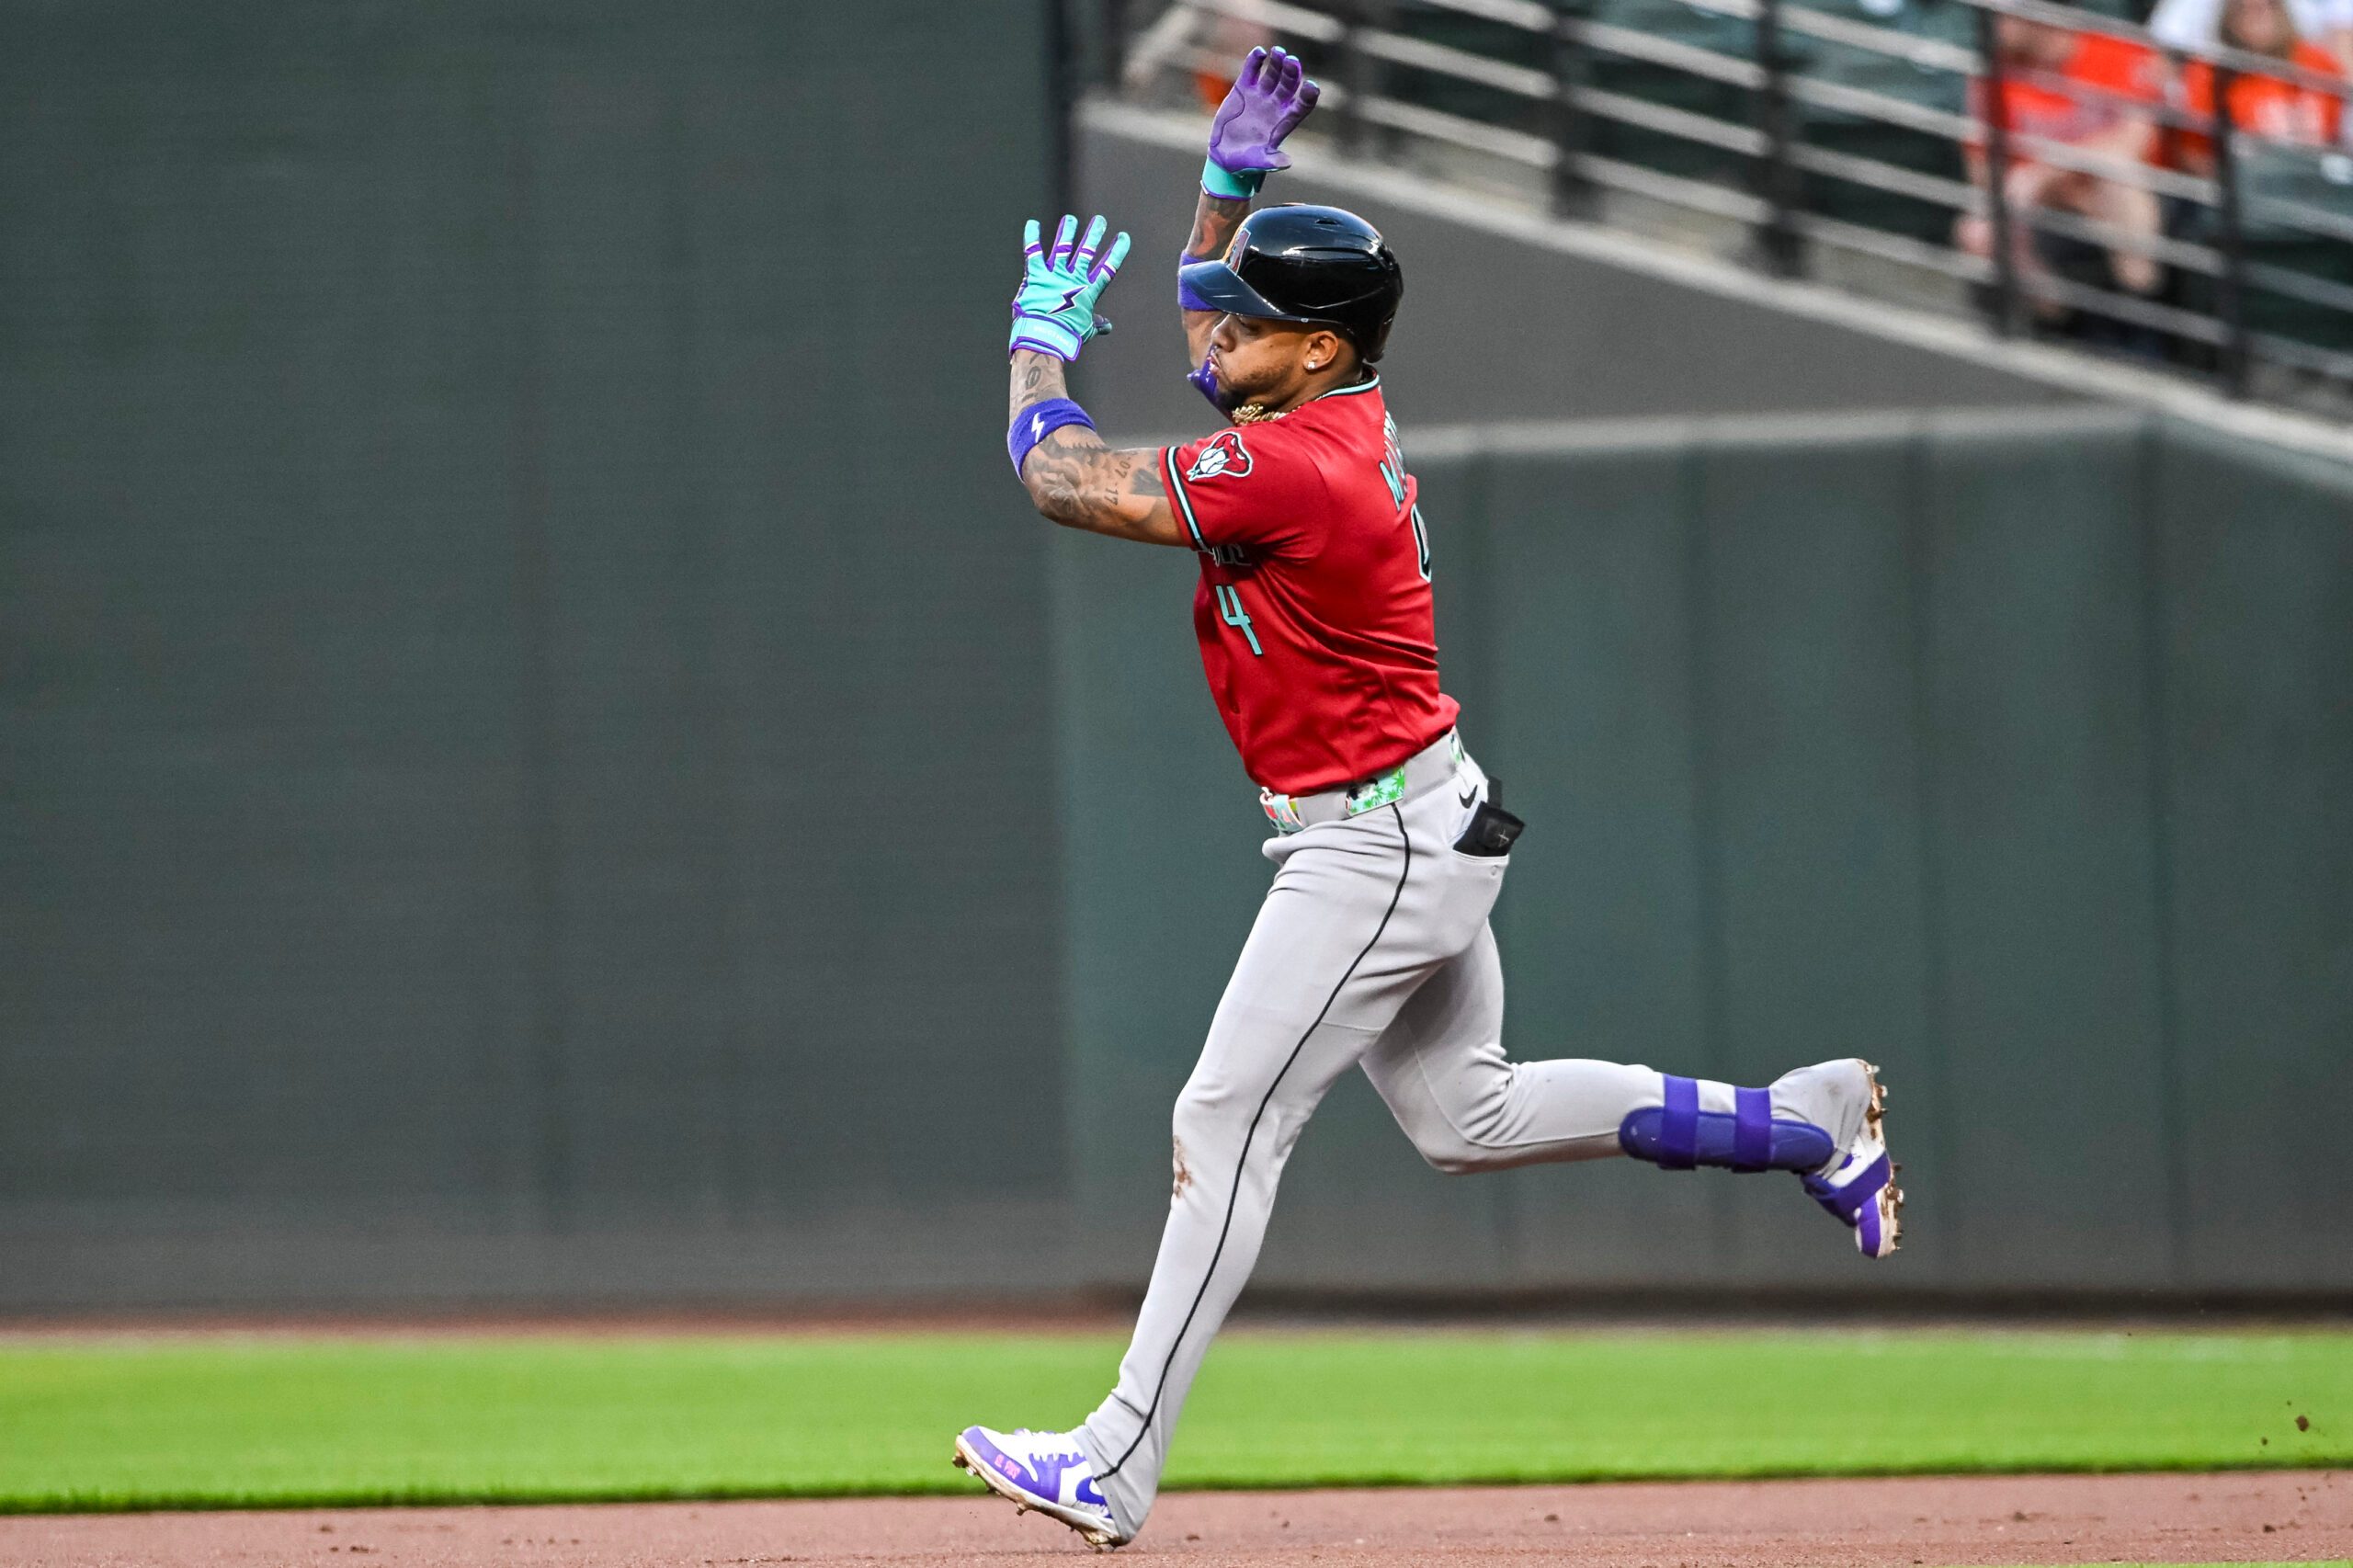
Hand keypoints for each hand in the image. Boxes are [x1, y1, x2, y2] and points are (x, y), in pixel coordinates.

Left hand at [1009, 214, 1130, 361]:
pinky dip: (1032, 237)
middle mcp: (1074, 279)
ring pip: (1062, 247)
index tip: (1124, 237)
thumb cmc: (1067, 337)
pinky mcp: (1037, 275)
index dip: (1117, 252)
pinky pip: (1033, 252)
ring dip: (1067, 232)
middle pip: (1087, 252)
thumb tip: (1107, 326)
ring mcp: (1055, 275)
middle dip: (1094, 234)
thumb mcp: (1086, 331)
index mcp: (1089, 292)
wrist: (1045, 336)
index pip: (1108, 268)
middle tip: (1100, 220)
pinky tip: (1032, 223)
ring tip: (1070, 219)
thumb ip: (1096, 324)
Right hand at [1206, 46, 1320, 188]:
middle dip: (1292, 73)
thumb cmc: (1246, 163)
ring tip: (1278, 52)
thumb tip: (1287, 162)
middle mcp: (1275, 105)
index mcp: (1284, 121)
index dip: (1308, 96)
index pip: (1303, 105)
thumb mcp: (1258, 163)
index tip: (1311, 87)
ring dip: (1277, 63)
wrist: (1224, 156)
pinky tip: (1259, 53)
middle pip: (1289, 85)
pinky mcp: (1243, 89)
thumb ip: (1271, 161)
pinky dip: (1255, 61)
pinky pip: (1252, 71)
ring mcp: (1260, 95)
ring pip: (1273, 74)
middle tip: (1292, 61)